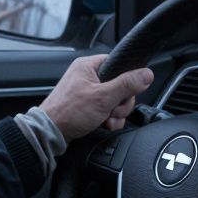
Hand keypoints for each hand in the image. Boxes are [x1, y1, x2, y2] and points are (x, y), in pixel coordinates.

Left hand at [39, 55, 153, 142]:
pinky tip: (104, 124)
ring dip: (115, 113)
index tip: (126, 92)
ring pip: (115, 100)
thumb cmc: (69, 112)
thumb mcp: (103, 97)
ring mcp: (87, 92)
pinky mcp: (87, 106)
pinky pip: (107, 109)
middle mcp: (88, 76)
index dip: (127, 80)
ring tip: (106, 119)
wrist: (51, 133)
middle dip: (120, 103)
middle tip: (112, 110)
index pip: (119, 64)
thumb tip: (146, 74)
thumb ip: (127, 84)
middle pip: (120, 85)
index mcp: (89, 66)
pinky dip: (109, 118)